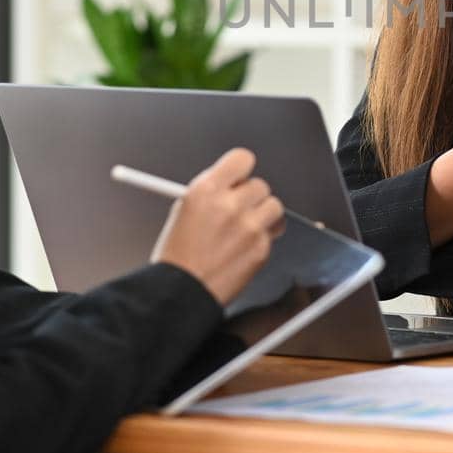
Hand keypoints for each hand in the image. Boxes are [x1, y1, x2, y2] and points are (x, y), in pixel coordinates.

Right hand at [151, 148, 283, 305]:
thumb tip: (232, 183)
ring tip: (246, 228)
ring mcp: (248, 227)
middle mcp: (229, 205)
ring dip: (263, 215)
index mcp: (206, 190)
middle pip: (260, 185)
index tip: (240, 177)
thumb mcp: (184, 210)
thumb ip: (212, 192)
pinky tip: (243, 249)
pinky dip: (261, 240)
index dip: (242, 170)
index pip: (242, 159)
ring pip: (274, 206)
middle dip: (251, 197)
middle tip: (240, 210)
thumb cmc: (177, 256)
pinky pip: (272, 234)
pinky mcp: (260, 248)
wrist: (180, 292)